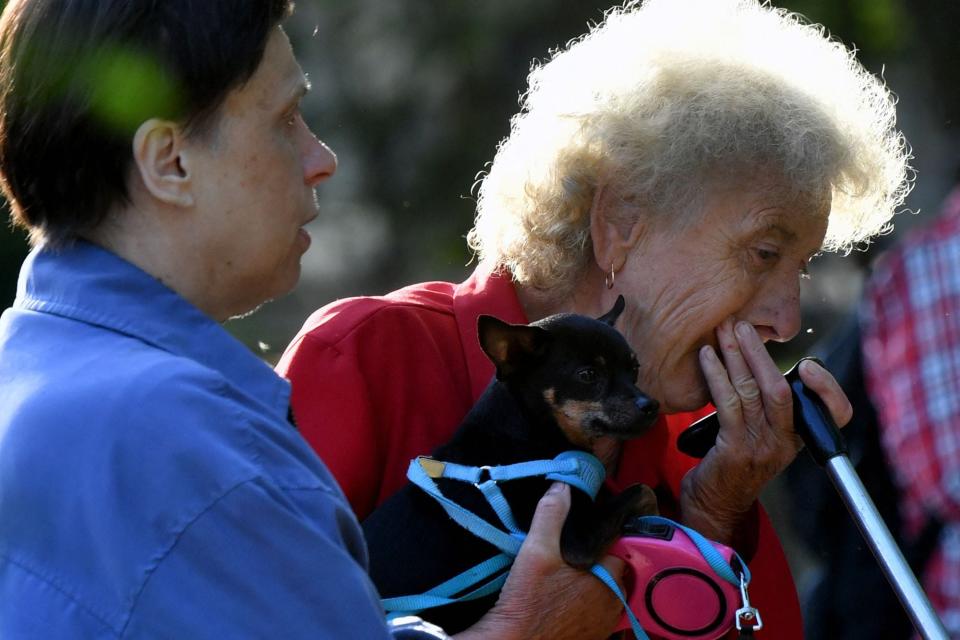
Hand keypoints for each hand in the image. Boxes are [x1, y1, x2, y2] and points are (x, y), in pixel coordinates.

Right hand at [453, 483, 624, 639]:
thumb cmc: (527, 600)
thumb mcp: (535, 551)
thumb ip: (551, 514)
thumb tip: (563, 485)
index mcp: (608, 578)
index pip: (620, 547)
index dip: (605, 537)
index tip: (588, 532)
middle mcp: (614, 603)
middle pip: (616, 570)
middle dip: (600, 560)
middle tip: (574, 553)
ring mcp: (605, 625)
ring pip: (608, 593)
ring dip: (596, 583)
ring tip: (569, 575)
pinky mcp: (593, 638)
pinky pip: (599, 614)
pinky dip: (588, 605)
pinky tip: (567, 599)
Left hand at [679, 317, 851, 545]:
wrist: (713, 507)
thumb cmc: (731, 467)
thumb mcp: (758, 438)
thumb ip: (765, 410)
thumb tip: (754, 365)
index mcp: (797, 438)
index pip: (834, 413)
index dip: (827, 387)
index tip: (808, 364)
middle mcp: (785, 442)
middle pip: (783, 388)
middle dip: (761, 352)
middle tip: (742, 323)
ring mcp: (761, 446)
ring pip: (754, 390)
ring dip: (736, 356)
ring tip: (723, 331)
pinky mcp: (735, 448)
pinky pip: (728, 403)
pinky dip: (717, 375)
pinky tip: (707, 357)